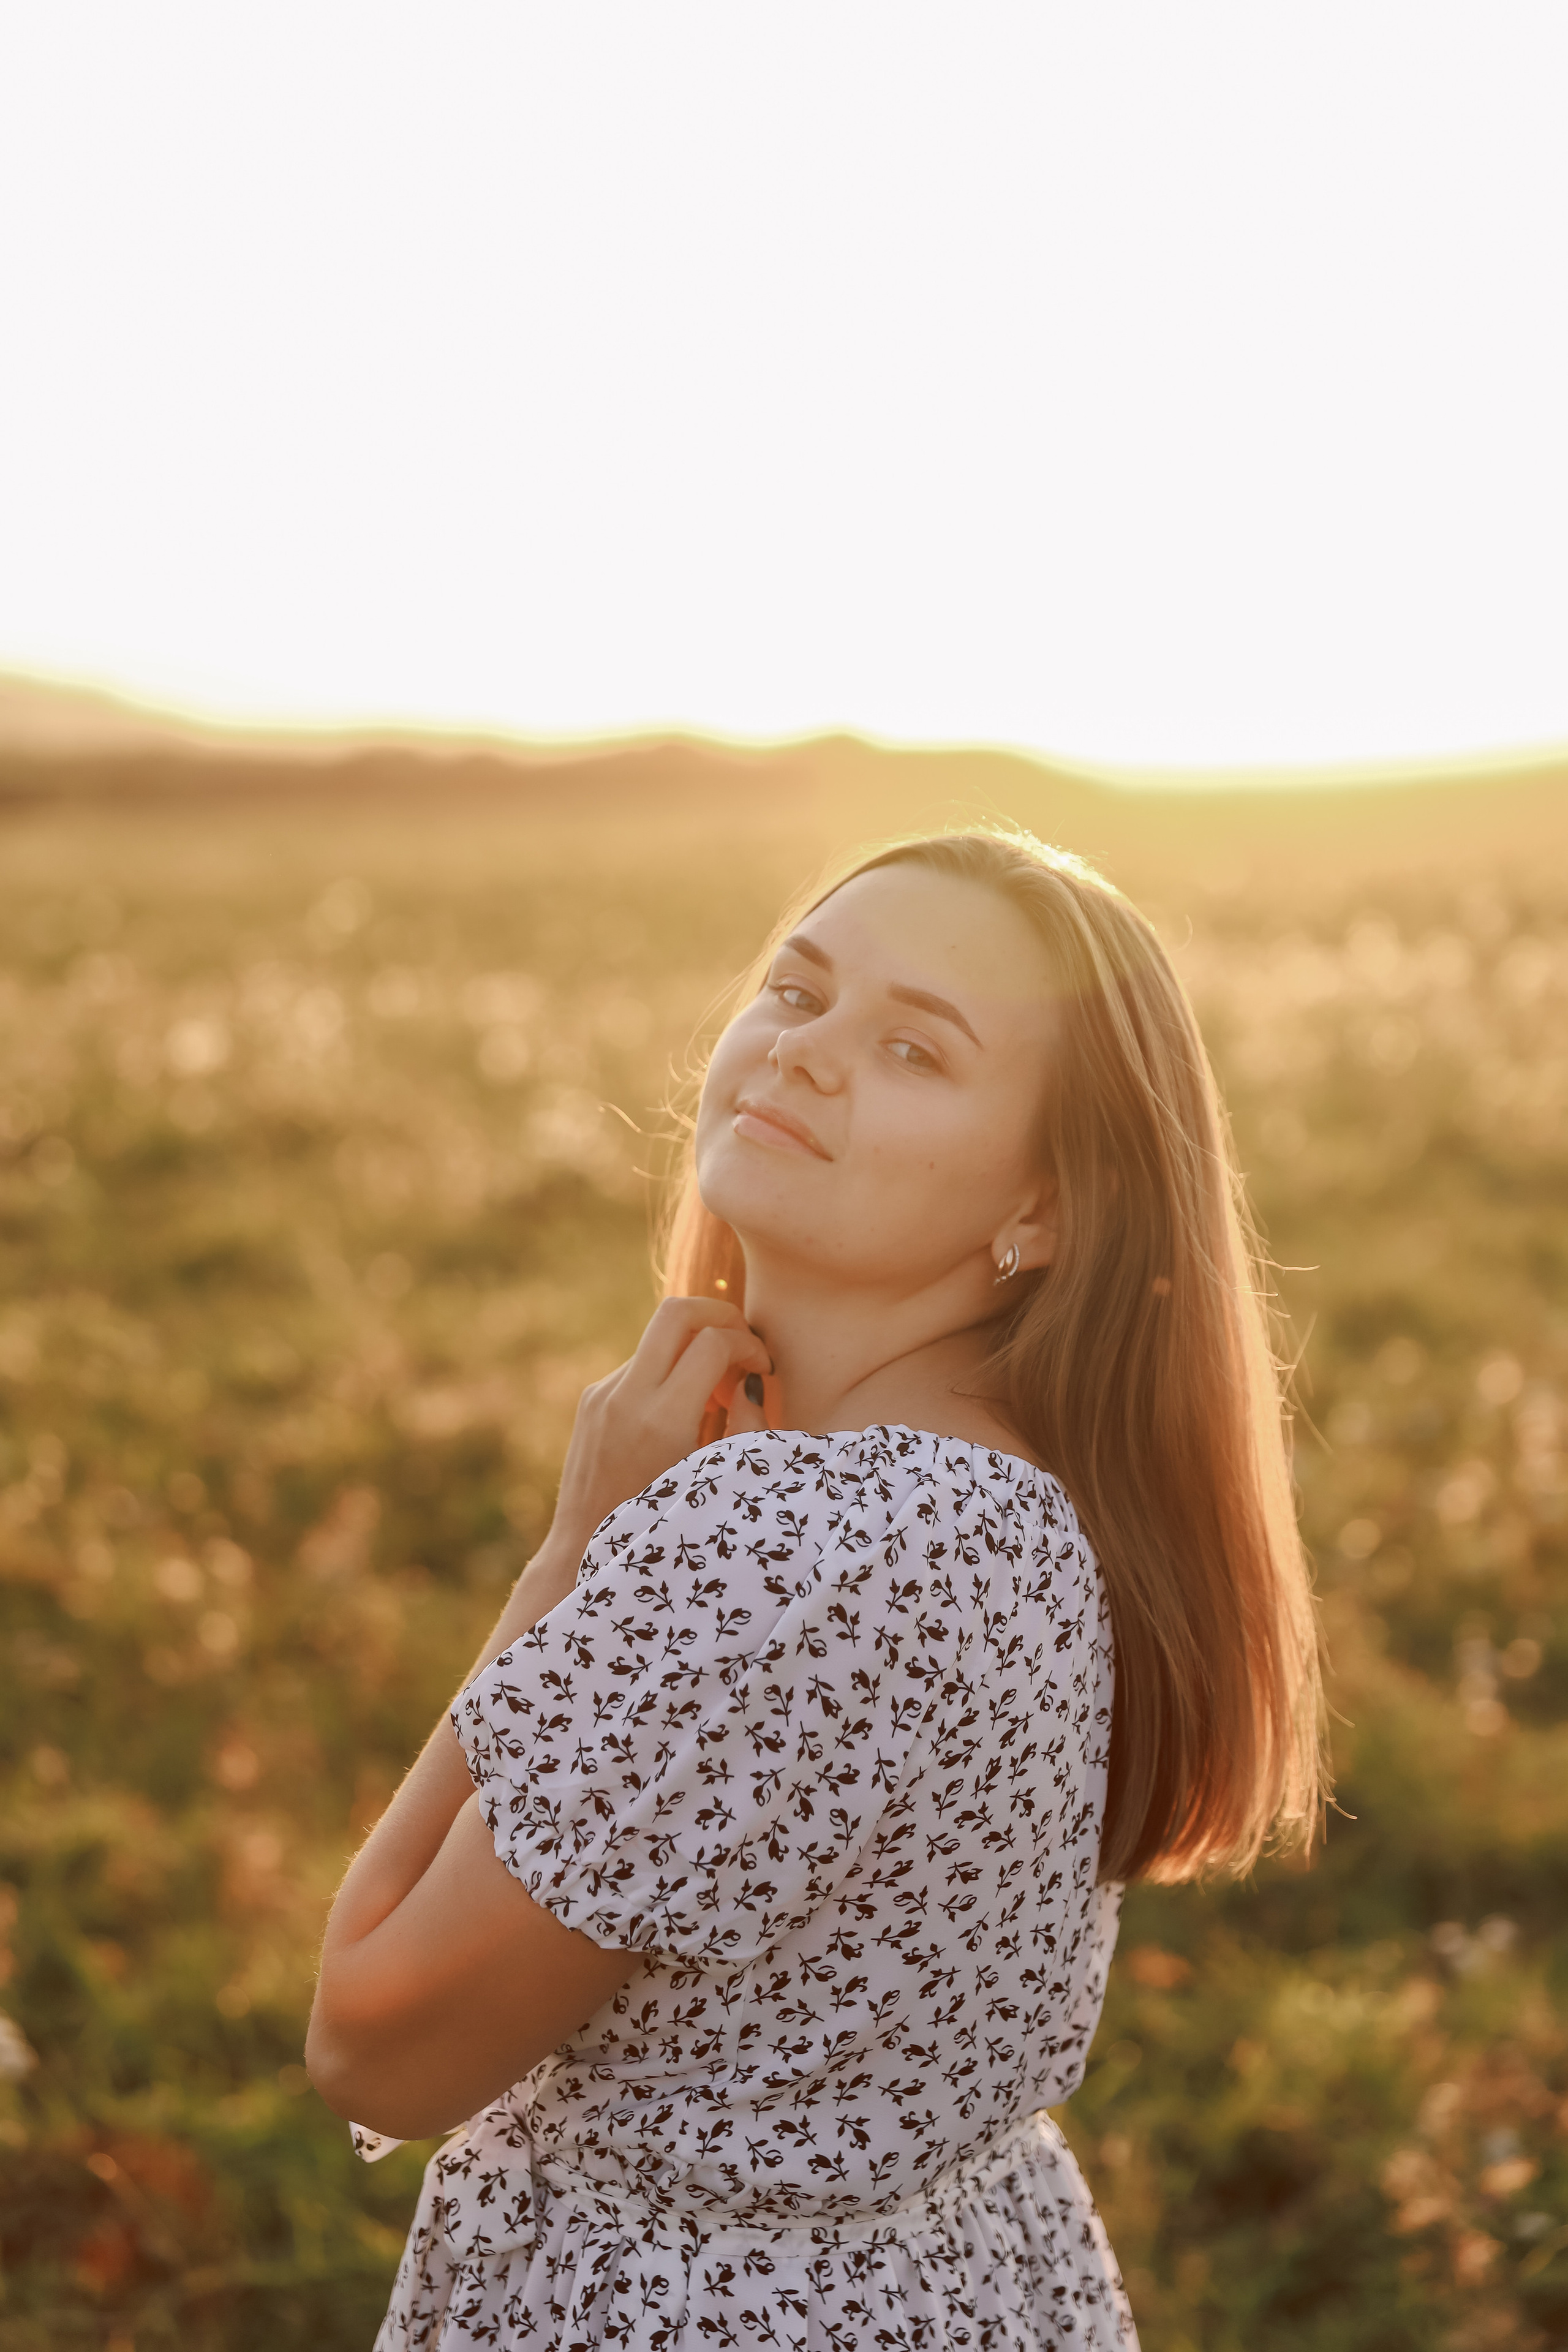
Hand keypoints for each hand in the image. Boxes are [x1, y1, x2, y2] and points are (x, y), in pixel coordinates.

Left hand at [547, 1297, 772, 1563]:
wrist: (584, 1545)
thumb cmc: (661, 1524)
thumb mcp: (715, 1477)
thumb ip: (743, 1424)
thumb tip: (751, 1378)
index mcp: (661, 1419)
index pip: (714, 1342)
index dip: (750, 1345)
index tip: (764, 1369)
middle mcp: (626, 1396)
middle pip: (678, 1311)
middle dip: (721, 1315)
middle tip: (744, 1346)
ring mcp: (603, 1392)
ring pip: (659, 1337)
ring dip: (696, 1348)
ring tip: (717, 1394)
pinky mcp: (592, 1397)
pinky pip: (640, 1364)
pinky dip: (671, 1372)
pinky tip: (684, 1411)